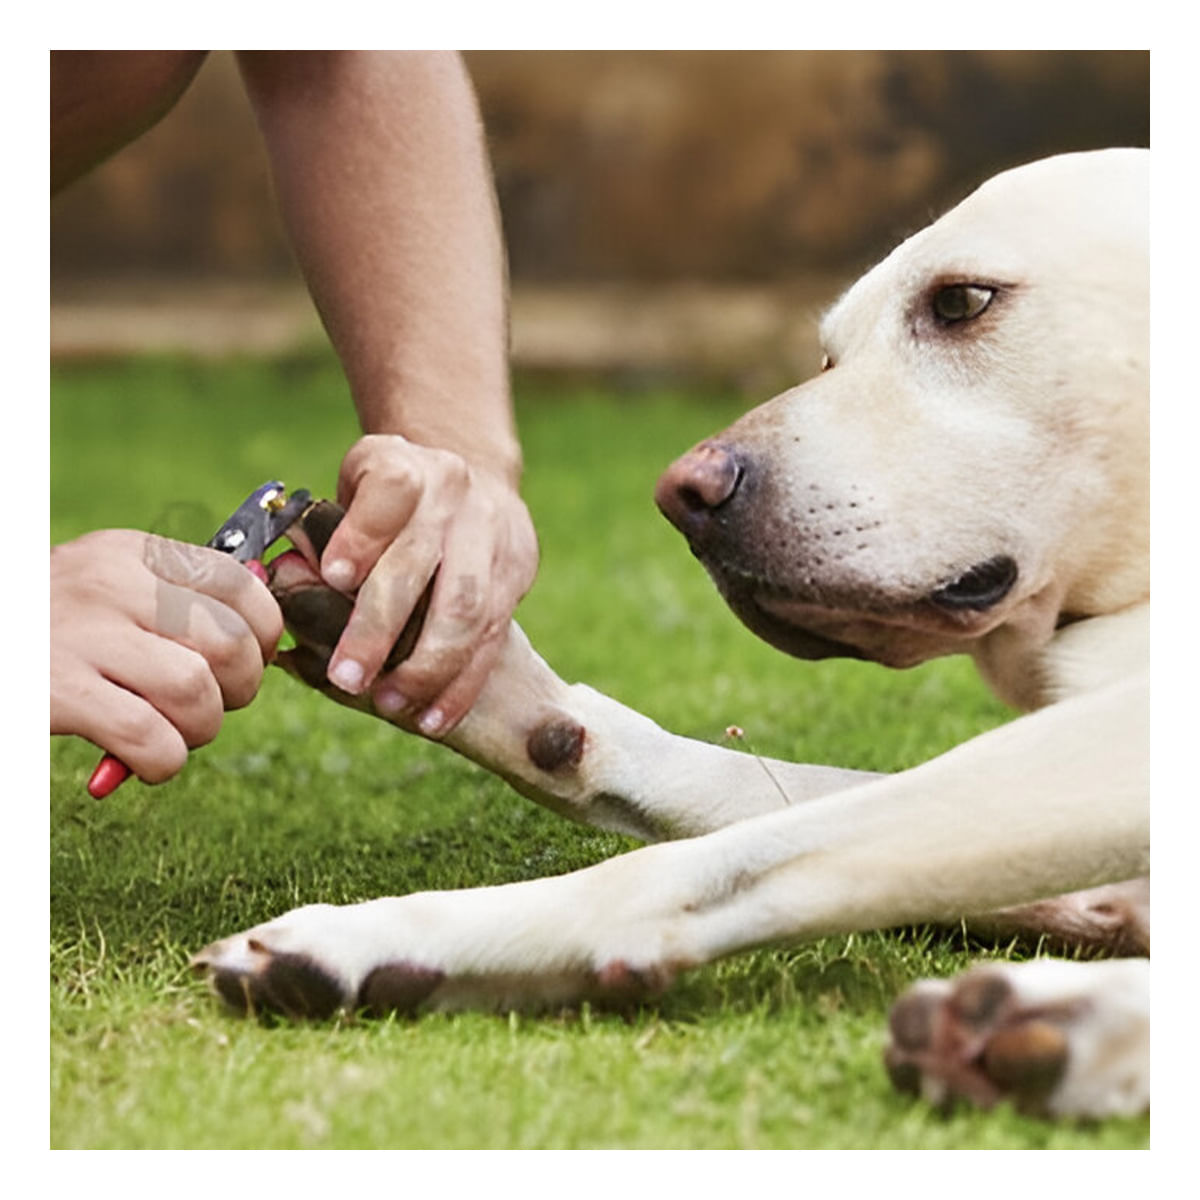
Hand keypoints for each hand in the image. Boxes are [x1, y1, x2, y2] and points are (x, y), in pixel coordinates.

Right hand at [50, 530, 283, 782]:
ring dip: (201, 729)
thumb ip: (177, 602)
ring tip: (173, 734)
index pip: (240, 582)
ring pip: (196, 690)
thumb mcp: (107, 588)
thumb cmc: (48, 628)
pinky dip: (165, 762)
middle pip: (229, 642)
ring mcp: (79, 636)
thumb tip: (265, 637)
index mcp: (131, 553)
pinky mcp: (54, 691)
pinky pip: (150, 737)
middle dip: (240, 689)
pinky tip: (147, 760)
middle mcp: (109, 584)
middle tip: (209, 705)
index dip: (264, 633)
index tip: (250, 661)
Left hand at [317, 434, 538, 736]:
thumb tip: (285, 583)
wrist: (471, 473)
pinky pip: (493, 639)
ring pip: (468, 609)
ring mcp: (492, 534)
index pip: (390, 492)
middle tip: (347, 677)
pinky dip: (461, 685)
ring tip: (391, 704)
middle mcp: (454, 494)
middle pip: (421, 564)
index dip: (363, 534)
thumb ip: (322, 535)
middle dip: (381, 627)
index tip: (334, 576)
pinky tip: (431, 717)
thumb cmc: (388, 499)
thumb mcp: (351, 493)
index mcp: (406, 467)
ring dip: (427, 667)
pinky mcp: (517, 572)